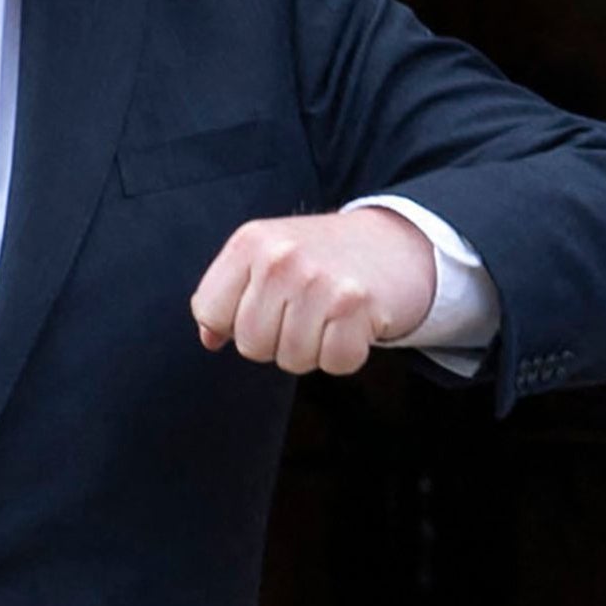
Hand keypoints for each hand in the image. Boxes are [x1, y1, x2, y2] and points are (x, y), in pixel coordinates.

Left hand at [190, 207, 437, 375]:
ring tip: (329, 316)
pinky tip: (352, 325)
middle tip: (304, 311)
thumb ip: (228, 294)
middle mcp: (281, 258)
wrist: (395, 243)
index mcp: (250, 242)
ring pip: (292, 359)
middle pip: (251, 344)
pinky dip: (345, 354)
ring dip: (313, 349)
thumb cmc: (323, 257)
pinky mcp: (357, 306)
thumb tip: (209, 338)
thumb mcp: (267, 256)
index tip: (264, 305)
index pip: (210, 313)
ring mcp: (319, 281)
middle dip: (277, 340)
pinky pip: (334, 363)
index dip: (235, 322)